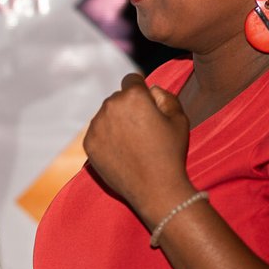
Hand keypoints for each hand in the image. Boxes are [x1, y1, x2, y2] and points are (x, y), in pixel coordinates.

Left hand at [83, 73, 193, 224]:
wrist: (155, 189)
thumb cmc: (170, 153)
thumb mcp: (179, 118)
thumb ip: (165, 96)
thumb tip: (150, 89)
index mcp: (133, 96)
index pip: (132, 80)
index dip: (141, 91)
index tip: (146, 105)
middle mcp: (110, 106)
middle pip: (117, 98)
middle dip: (128, 107)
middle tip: (143, 129)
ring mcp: (96, 126)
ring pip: (105, 115)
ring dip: (115, 122)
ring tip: (133, 143)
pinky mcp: (89, 143)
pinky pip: (97, 132)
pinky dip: (106, 138)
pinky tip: (122, 152)